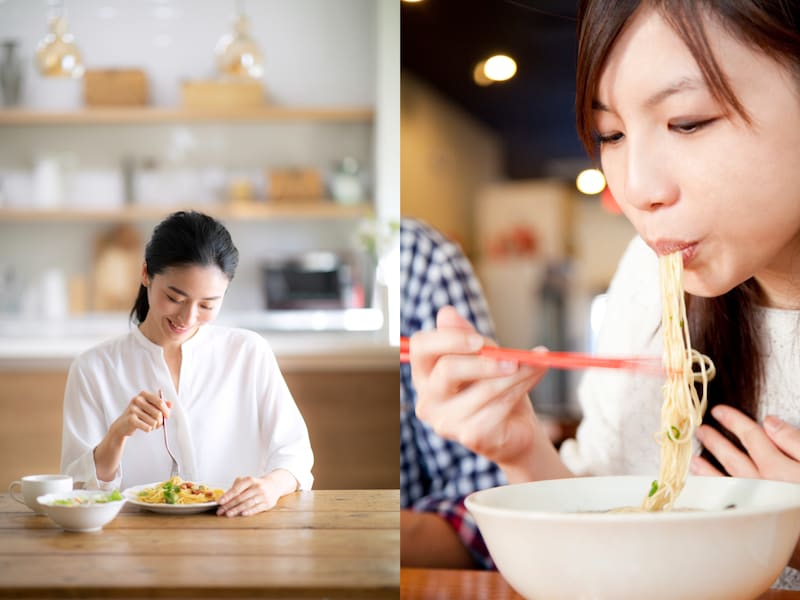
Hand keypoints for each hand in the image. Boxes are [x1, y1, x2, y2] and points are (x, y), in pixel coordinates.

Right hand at [111, 389, 171, 438]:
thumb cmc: (139, 415)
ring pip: (154, 422)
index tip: (167, 416)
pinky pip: (147, 427)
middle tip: (158, 424)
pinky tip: (145, 428)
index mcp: (143, 394)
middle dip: (160, 421)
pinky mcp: (130, 419)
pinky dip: (149, 429)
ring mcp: (132, 409)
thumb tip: (171, 404)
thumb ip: (161, 405)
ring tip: (151, 426)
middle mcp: (137, 399)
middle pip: (158, 413)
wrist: (122, 425)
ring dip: (155, 426)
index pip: (160, 402)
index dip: (166, 410)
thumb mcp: (150, 407)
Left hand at [217, 469, 297, 516]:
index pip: (237, 489)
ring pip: (247, 503)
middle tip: (220, 511)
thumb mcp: (247, 481)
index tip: (220, 502)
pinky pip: (257, 508)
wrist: (275, 485)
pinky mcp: (268, 503)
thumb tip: (224, 497)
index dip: (227, 496)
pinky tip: (242, 514)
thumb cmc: (257, 485)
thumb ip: (236, 487)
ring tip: (228, 514)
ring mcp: (263, 495)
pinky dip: (249, 511)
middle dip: (229, 505)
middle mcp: (257, 487)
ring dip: (236, 510)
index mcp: (250, 480)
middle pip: (240, 498)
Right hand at [410, 306, 564, 481]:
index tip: (479, 340)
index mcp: (424, 374)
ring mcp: (447, 422)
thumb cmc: (493, 387)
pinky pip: (501, 404)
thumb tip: (446, 312)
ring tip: (535, 361)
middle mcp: (428, 400)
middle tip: (511, 357)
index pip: (420, 348)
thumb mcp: (480, 356)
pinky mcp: (471, 436)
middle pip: (448, 369)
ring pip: (484, 388)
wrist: (515, 428)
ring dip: (517, 371)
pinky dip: (524, 385)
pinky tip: (536, 374)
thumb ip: (464, 336)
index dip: (448, 339)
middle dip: (484, 360)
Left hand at [692, 405, 799, 569]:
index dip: (734, 421)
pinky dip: (714, 497)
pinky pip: (728, 506)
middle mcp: (763, 486)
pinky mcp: (757, 521)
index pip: (751, 438)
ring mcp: (758, 505)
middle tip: (701, 431)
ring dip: (708, 471)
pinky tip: (707, 493)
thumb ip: (794, 441)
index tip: (719, 411)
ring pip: (726, 484)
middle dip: (715, 442)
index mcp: (779, 470)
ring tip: (695, 461)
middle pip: (733, 459)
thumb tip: (771, 422)